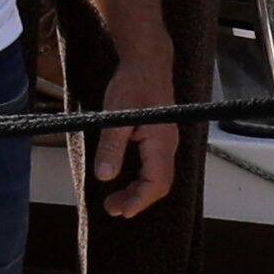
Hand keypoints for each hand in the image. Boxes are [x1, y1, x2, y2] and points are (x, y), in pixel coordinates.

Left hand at [88, 47, 183, 217]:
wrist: (146, 62)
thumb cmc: (133, 84)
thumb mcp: (116, 116)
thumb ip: (111, 147)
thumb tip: (105, 176)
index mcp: (161, 142)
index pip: (156, 182)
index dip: (139, 200)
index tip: (120, 211)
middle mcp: (168, 145)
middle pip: (159, 184)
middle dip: (137, 200)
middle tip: (112, 209)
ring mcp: (165, 142)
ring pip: (157, 176)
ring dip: (137, 191)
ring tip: (114, 200)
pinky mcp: (158, 138)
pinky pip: (154, 167)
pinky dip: (140, 179)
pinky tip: (124, 181)